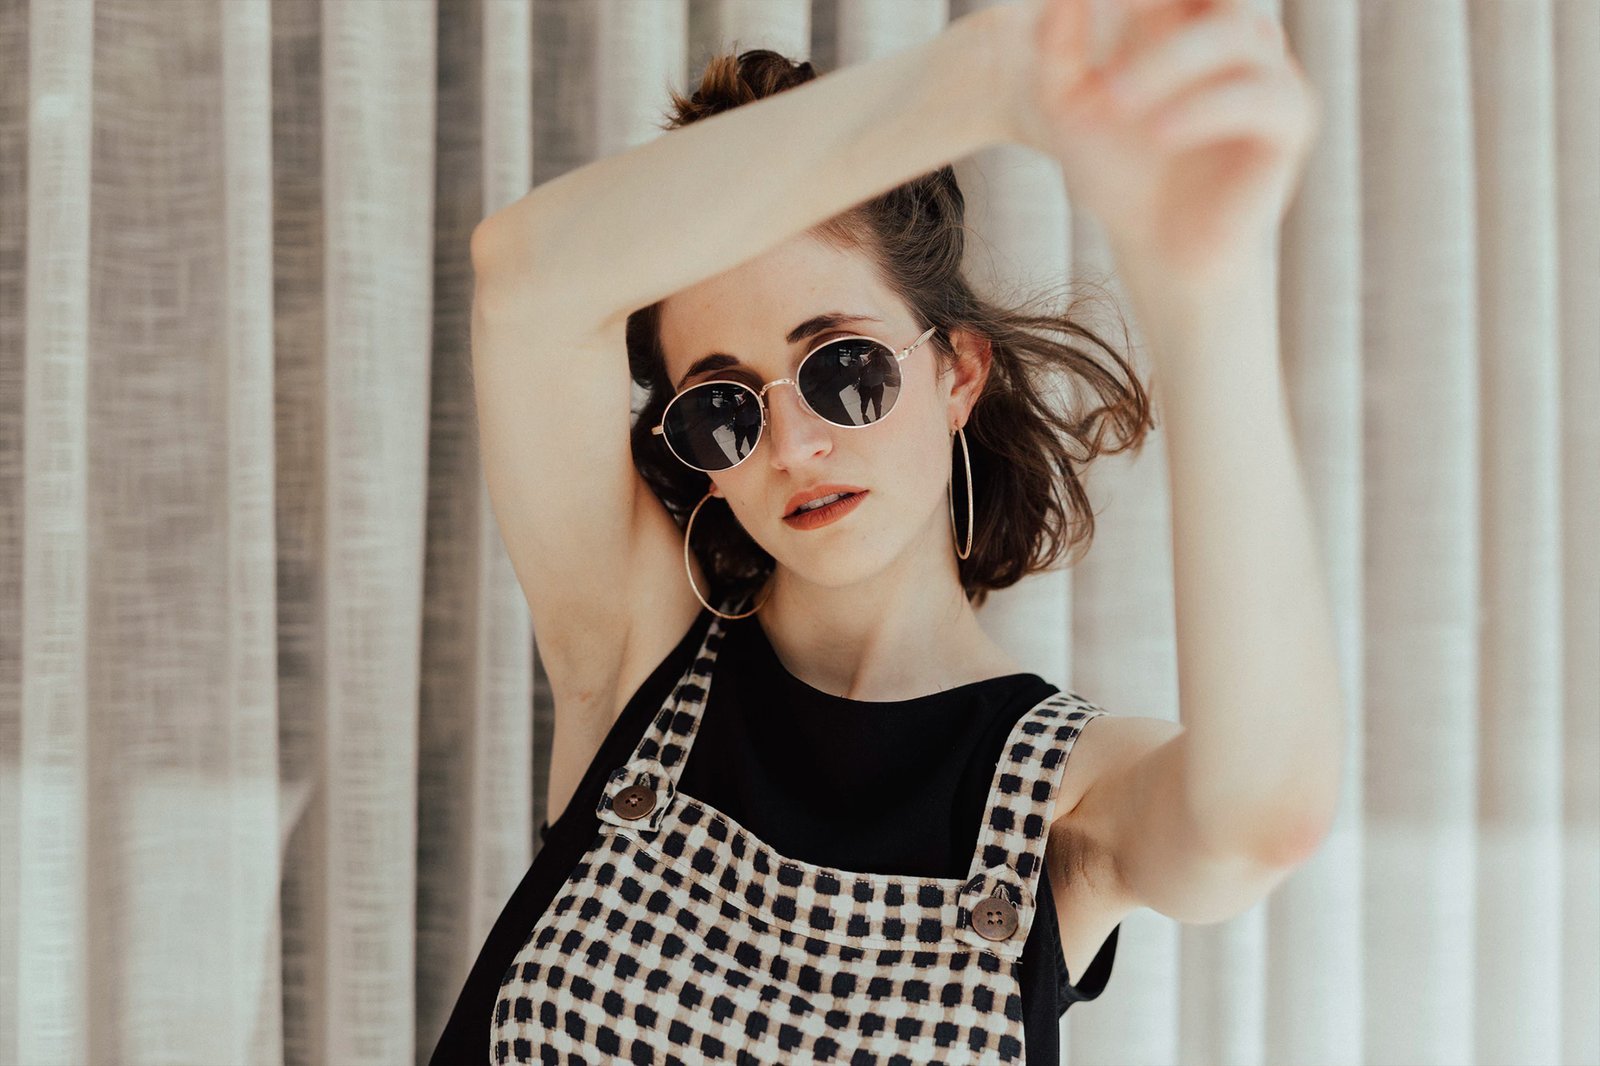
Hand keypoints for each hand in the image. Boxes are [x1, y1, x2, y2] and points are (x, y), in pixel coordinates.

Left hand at [1007, 0, 1321, 292]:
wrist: (1157, 251)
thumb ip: (1058, 48)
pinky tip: (1160, 135)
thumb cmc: (1117, 175)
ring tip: (1116, 101)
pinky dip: (1206, 109)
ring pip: (1236, 34)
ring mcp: (1267, 75)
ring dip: (1170, 60)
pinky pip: (1260, 97)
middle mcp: (1233, 38)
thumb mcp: (1068, 108)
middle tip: (1115, 7)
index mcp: (1185, 23)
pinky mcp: (1289, 122)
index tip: (1101, 0)